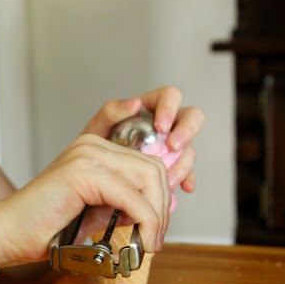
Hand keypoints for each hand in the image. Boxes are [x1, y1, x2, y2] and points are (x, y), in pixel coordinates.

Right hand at [0, 132, 168, 265]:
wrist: (9, 232)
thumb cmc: (47, 225)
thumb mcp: (96, 209)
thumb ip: (124, 202)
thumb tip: (159, 211)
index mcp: (94, 148)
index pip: (148, 162)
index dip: (162, 195)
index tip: (159, 226)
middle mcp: (91, 144)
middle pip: (154, 167)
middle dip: (163, 207)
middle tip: (155, 238)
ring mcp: (85, 155)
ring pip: (149, 179)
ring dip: (157, 216)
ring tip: (149, 242)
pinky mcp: (81, 173)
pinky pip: (131, 198)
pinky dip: (145, 223)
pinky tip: (141, 242)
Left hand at [81, 86, 203, 193]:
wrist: (93, 175)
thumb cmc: (95, 147)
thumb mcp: (97, 127)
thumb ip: (111, 112)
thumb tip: (135, 102)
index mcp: (149, 108)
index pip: (169, 96)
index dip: (170, 108)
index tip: (161, 127)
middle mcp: (165, 124)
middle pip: (192, 117)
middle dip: (186, 131)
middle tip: (172, 147)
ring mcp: (172, 146)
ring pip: (190, 147)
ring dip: (184, 161)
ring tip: (168, 176)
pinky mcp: (174, 166)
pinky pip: (188, 171)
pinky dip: (187, 179)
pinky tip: (181, 187)